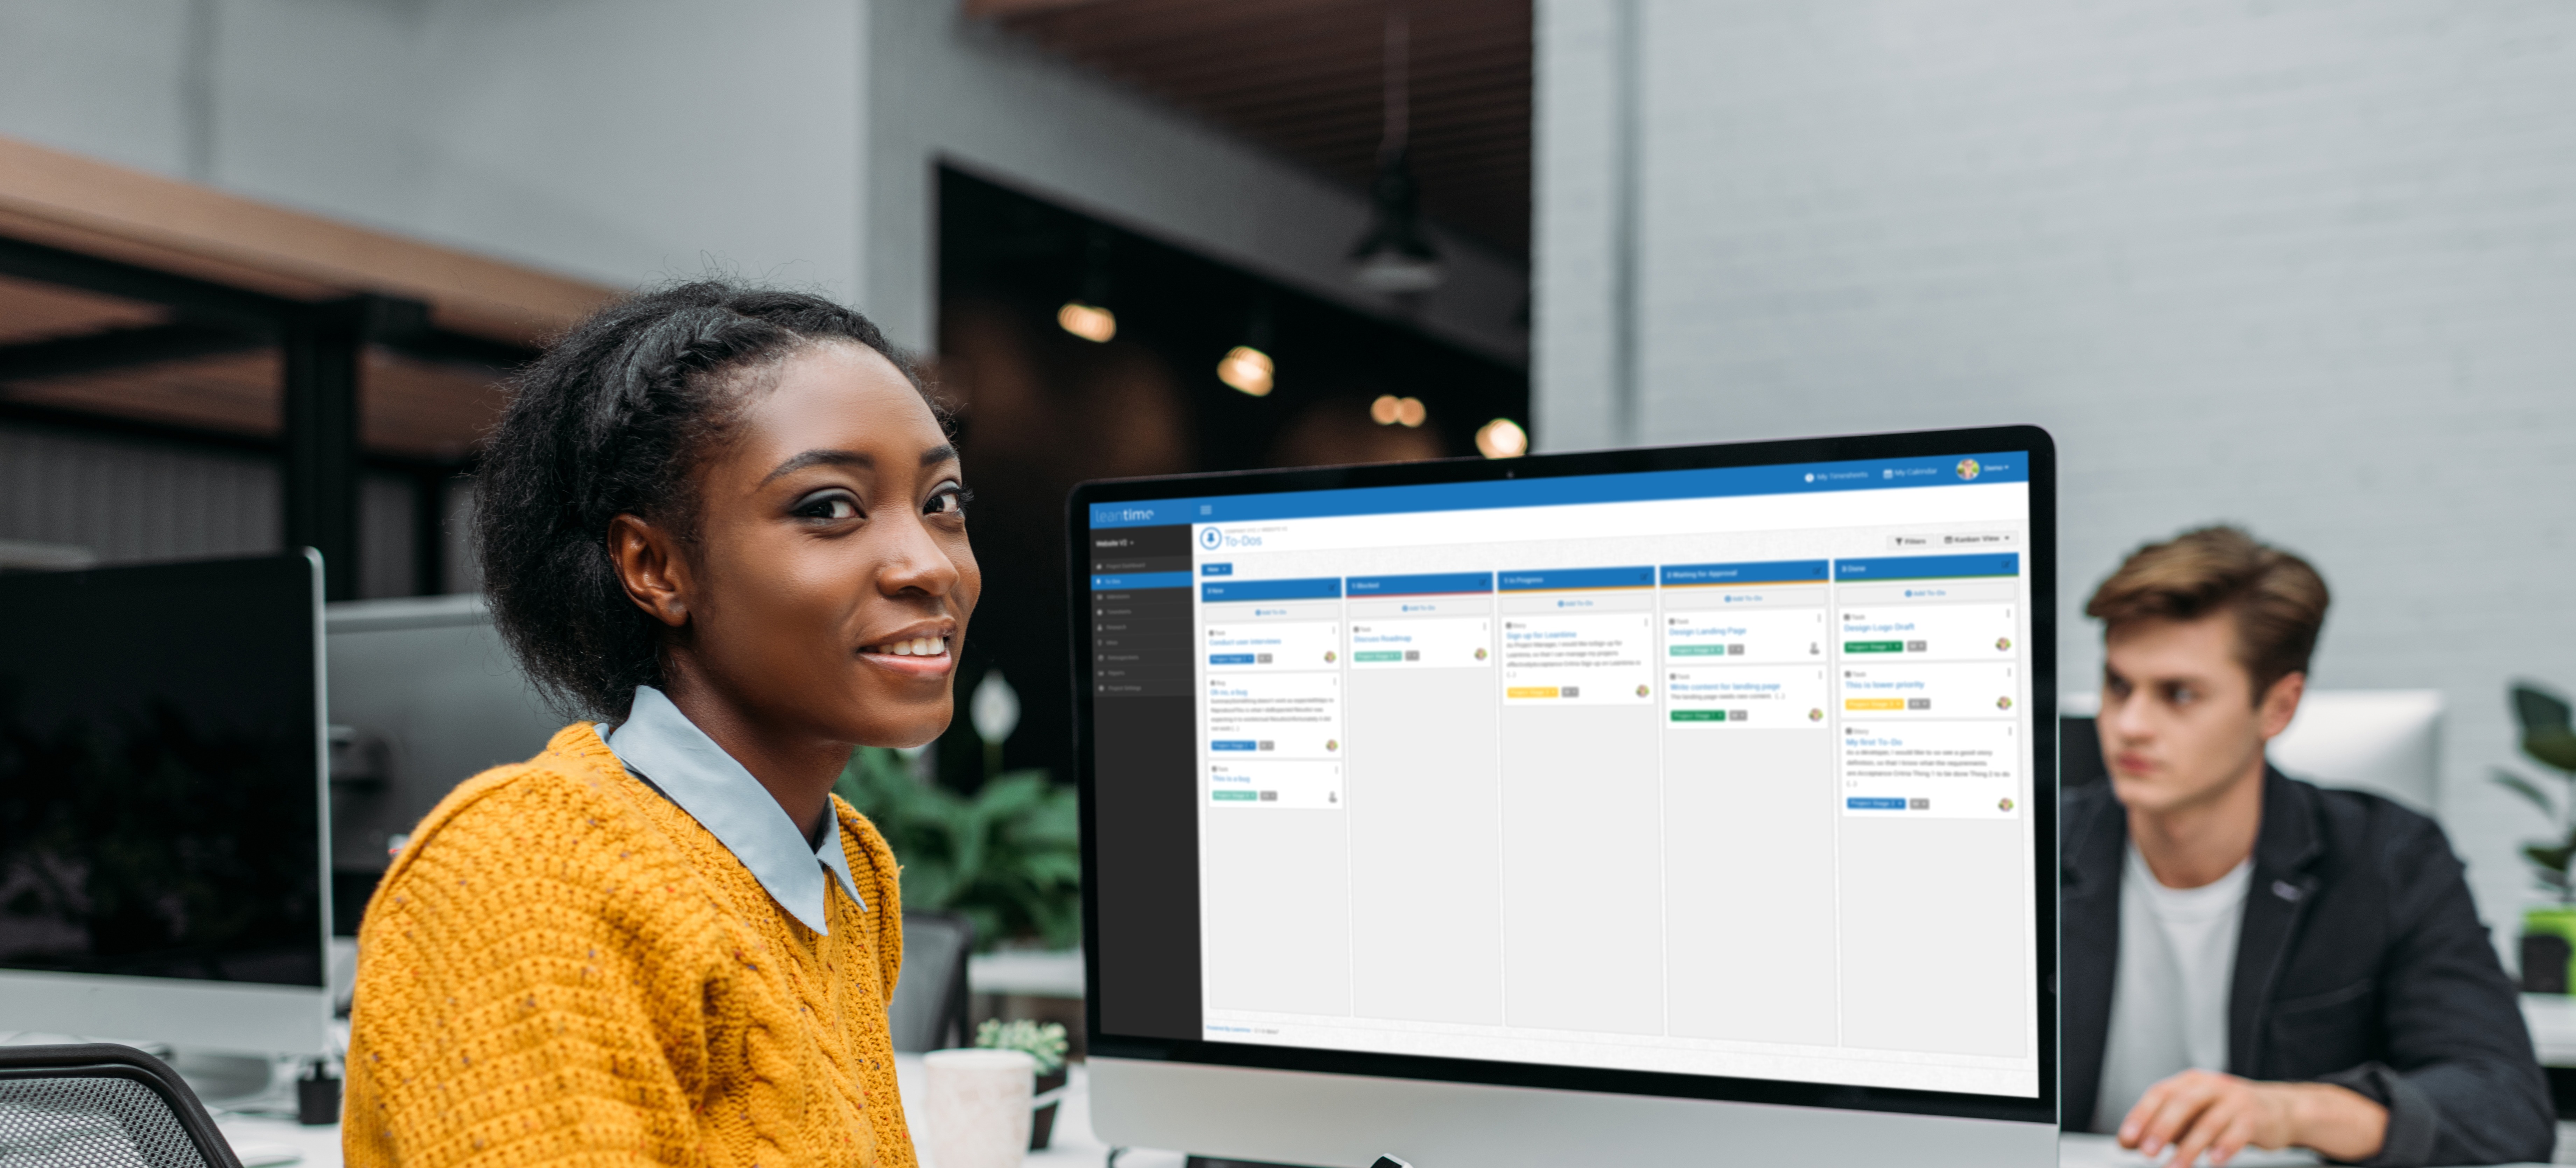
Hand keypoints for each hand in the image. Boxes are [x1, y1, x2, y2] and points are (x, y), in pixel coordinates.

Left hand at [2117, 1071, 2387, 1165]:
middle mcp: (2210, 1085)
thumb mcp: (2191, 1116)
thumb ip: (2162, 1127)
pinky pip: (2238, 1132)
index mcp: (2189, 1082)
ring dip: (2189, 1148)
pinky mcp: (2255, 1117)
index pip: (2159, 1094)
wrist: (2276, 1110)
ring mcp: (2234, 1100)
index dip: (2141, 1116)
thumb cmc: (2224, 1113)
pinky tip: (2215, 1161)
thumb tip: (2127, 1143)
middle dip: (2161, 1129)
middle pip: (2181, 1103)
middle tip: (2146, 1153)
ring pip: (2208, 1122)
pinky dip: (2225, 1147)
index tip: (2127, 1139)